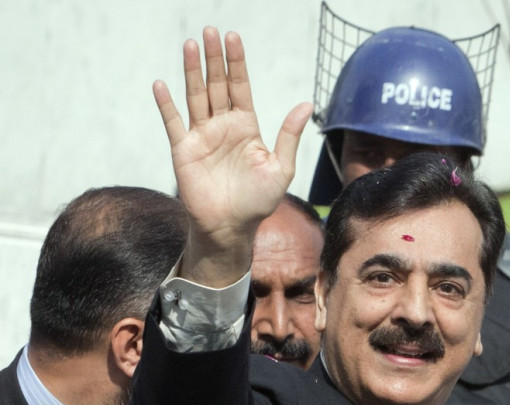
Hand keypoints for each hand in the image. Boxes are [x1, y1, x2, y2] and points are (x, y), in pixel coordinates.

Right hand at [154, 26, 312, 285]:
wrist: (231, 227)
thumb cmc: (258, 201)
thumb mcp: (281, 168)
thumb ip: (288, 135)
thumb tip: (307, 104)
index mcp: (247, 127)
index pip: (240, 87)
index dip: (237, 63)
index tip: (233, 38)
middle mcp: (223, 126)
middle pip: (217, 85)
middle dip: (214, 59)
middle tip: (210, 32)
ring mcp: (202, 136)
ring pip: (196, 96)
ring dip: (191, 71)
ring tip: (190, 44)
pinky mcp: (184, 150)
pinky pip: (173, 123)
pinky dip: (166, 105)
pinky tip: (162, 85)